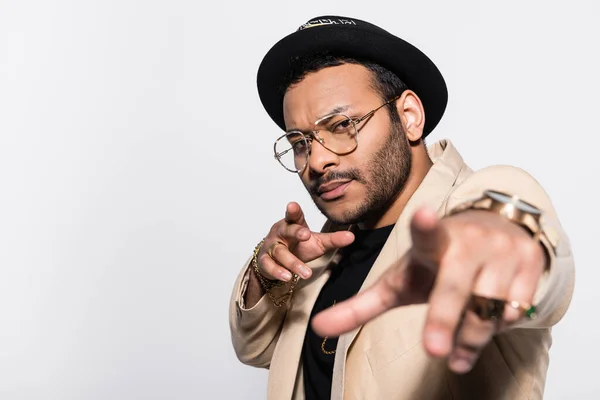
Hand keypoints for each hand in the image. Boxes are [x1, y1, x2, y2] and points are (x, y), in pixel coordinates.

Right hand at [258, 202, 354, 281]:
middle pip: (287, 230)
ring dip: (292, 262)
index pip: (294, 216)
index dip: (293, 210)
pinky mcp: (265, 261)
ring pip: (280, 252)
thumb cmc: (299, 246)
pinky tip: (287, 277)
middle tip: (306, 235)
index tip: (293, 205)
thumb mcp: (317, 242)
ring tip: (305, 273)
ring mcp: (271, 246)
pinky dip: (278, 271)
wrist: (277, 260)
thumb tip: (352, 237)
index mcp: (293, 224)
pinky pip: (269, 265)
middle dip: (296, 232)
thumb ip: (333, 239)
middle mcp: (280, 233)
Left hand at [311, 206, 544, 372]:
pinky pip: (515, 312)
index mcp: (431, 242)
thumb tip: (316, 328)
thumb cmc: (436, 262)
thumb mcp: (400, 280)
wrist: (492, 231)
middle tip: (434, 352)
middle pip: (454, 289)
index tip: (422, 214)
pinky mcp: (530, 262)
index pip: (426, 234)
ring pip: (487, 311)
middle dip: (444, 320)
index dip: (425, 226)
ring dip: (470, 338)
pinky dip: (499, 326)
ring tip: (456, 350)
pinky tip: (489, 316)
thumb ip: (361, 306)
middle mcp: (467, 241)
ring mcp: (502, 250)